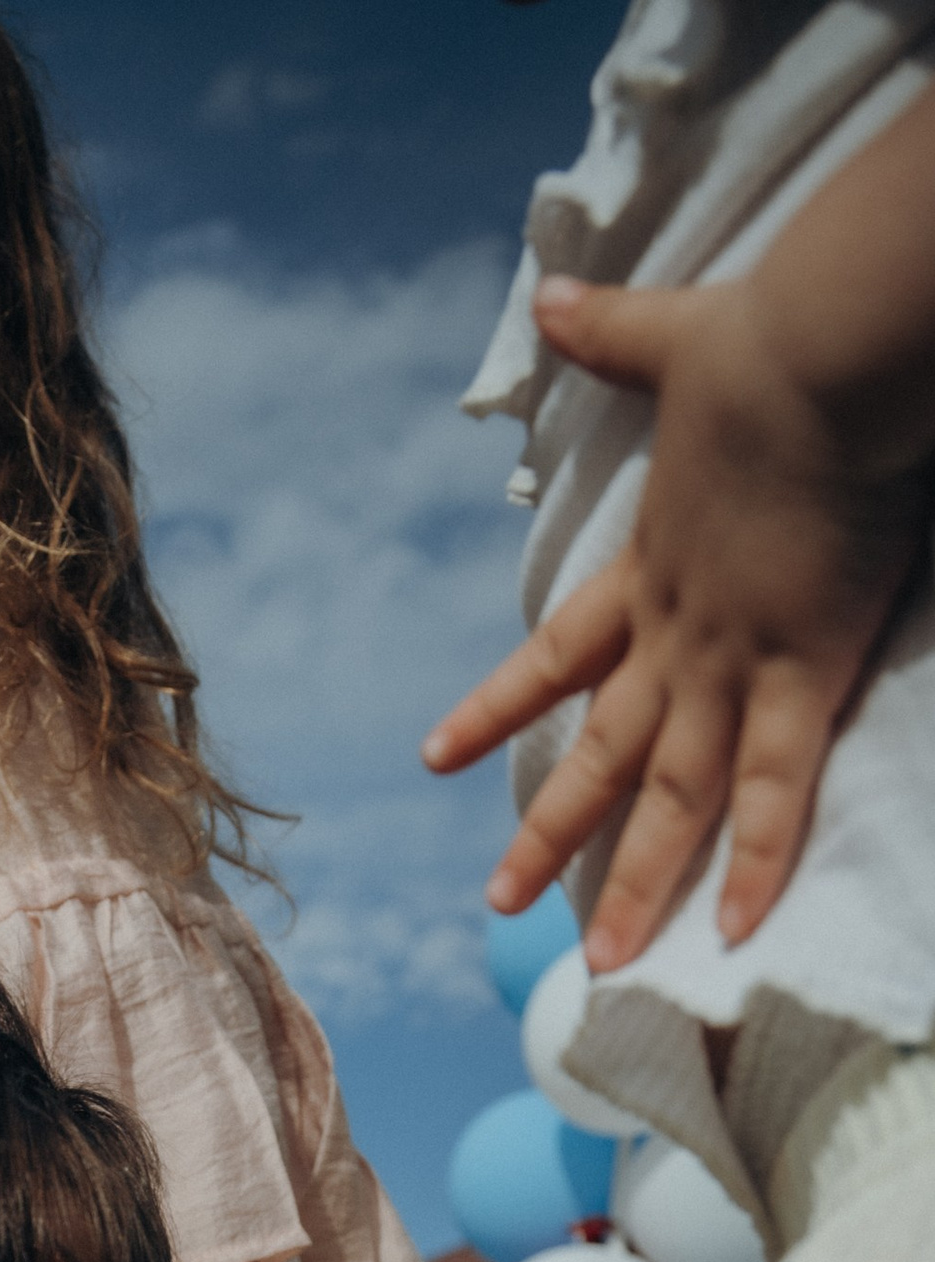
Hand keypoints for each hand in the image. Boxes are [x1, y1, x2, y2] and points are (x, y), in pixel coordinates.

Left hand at [424, 275, 934, 967]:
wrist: (828, 343)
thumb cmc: (770, 334)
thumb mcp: (678, 334)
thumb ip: (613, 331)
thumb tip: (551, 297)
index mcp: (650, 562)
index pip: (554, 654)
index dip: (496, 708)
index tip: (436, 758)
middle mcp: (678, 626)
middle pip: (601, 751)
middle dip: (551, 831)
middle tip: (500, 905)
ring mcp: (735, 655)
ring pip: (673, 795)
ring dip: (638, 881)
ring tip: (604, 960)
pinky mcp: (803, 664)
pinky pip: (775, 787)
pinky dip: (757, 860)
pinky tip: (734, 930)